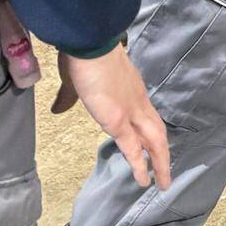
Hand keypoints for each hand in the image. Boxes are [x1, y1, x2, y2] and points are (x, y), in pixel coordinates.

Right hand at [53, 46, 171, 191]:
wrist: (90, 43)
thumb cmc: (84, 54)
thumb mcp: (76, 80)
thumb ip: (69, 97)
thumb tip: (59, 109)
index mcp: (132, 90)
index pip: (146, 115)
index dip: (151, 132)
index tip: (155, 146)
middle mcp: (137, 102)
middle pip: (156, 132)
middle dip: (162, 153)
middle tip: (166, 172)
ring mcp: (130, 112)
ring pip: (154, 142)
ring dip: (160, 163)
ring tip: (162, 182)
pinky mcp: (119, 122)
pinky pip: (133, 148)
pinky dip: (140, 165)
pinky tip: (144, 180)